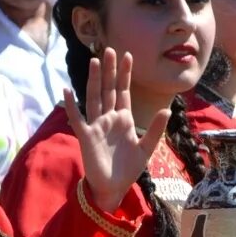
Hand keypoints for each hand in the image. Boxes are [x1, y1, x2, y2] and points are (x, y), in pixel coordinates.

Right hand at [66, 49, 169, 210]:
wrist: (113, 187)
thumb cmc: (128, 169)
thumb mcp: (146, 148)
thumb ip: (156, 129)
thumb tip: (167, 109)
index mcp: (124, 119)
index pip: (124, 92)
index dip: (125, 75)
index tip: (128, 56)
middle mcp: (109, 119)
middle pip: (108, 90)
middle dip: (110, 71)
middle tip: (110, 50)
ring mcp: (96, 126)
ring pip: (94, 98)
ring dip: (94, 81)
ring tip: (95, 62)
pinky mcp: (86, 136)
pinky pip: (77, 118)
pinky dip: (72, 105)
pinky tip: (67, 91)